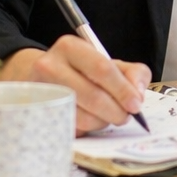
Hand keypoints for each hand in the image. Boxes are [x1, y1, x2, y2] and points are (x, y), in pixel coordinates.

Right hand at [0, 37, 151, 134]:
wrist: (39, 80)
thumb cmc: (80, 72)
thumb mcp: (107, 63)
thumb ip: (132, 73)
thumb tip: (138, 95)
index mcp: (70, 47)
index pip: (102, 69)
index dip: (123, 90)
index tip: (136, 104)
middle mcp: (49, 66)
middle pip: (93, 96)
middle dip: (116, 111)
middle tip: (126, 117)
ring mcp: (41, 92)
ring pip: (82, 116)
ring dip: (102, 122)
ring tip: (107, 117)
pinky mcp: (38, 115)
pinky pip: (71, 128)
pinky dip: (87, 129)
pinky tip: (90, 120)